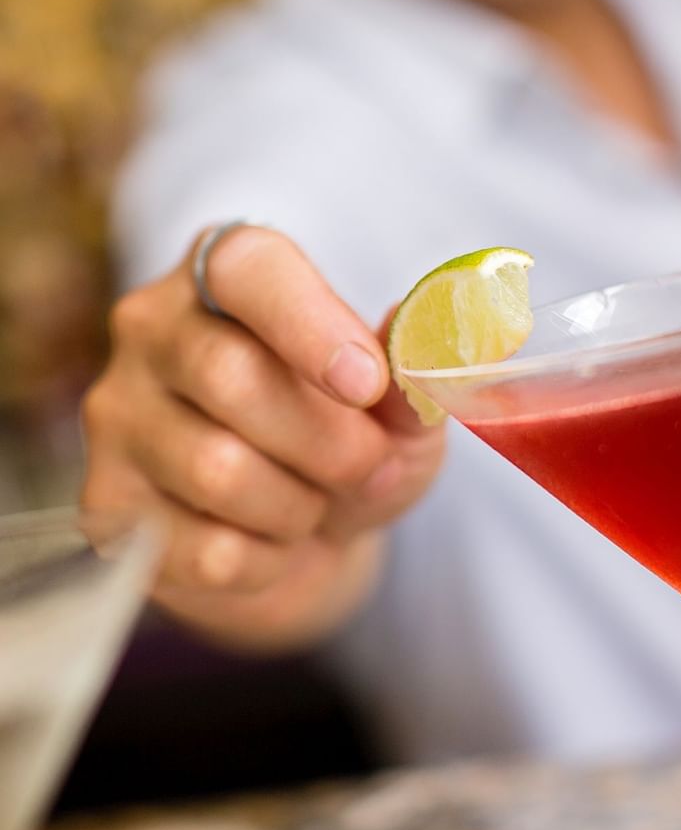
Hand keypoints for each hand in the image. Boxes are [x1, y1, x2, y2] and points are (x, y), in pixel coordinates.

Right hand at [82, 226, 444, 649]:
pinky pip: (205, 551)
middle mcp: (152, 329)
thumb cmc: (349, 443)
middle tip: (370, 464)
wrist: (305, 539)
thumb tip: (425, 336)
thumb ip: (413, 375)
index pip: (247, 268)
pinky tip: (270, 543)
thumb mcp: (398, 408)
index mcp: (226, 274)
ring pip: (217, 469)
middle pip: (229, 376)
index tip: (367, 382)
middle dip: (329, 440)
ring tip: (315, 502)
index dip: (310, 324)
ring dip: (300, 506)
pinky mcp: (107, 507)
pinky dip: (269, 562)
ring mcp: (119, 417)